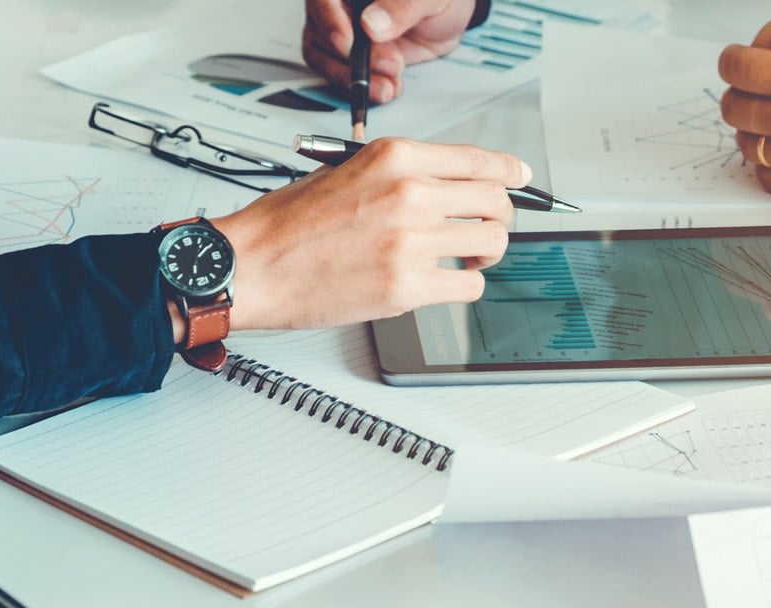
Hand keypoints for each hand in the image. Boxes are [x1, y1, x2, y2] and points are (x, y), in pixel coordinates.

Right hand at [209, 138, 526, 329]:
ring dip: (484, 255)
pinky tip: (442, 283)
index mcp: (396, 157)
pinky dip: (463, 286)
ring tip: (462, 260)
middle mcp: (410, 193)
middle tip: (486, 230)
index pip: (478, 159)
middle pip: (496, 202)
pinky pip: (469, 286)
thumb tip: (450, 185)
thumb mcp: (347, 170)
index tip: (520, 180)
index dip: (509, 172)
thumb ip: (402, 174)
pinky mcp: (407, 286)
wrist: (251, 264)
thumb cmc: (288, 223)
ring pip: (491, 244)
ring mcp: (412, 241)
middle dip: (499, 218)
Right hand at [302, 0, 477, 103]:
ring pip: (325, 59)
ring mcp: (342, 33)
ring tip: (388, 86)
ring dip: (354, 79)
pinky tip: (387, 89)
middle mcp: (339, 8)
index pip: (322, 1)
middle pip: (320, 33)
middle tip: (388, 66)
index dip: (329, 22)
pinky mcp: (351, 57)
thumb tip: (371, 25)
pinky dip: (362, 87)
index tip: (348, 44)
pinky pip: (341, 76)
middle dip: (351, 59)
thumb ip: (401, 7)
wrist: (448, 18)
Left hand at [718, 0, 770, 222]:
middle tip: (753, 86)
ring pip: (747, 145)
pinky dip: (768, 162)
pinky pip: (768, 177)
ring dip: (751, 128)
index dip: (733, 58)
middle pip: (736, 107)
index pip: (740, 67)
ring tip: (770, 117)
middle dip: (739, 91)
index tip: (740, 58)